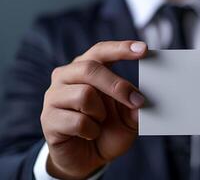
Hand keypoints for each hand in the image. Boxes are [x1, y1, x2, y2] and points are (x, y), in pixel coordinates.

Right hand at [40, 41, 146, 178]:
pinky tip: (89, 135)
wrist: (86, 159)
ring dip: (101, 114)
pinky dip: (91, 131)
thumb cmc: (107, 131)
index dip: (121, 49)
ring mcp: (54, 96)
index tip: (144, 49)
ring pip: (84, 94)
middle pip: (90, 69)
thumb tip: (141, 99)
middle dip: (117, 85)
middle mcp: (66, 77)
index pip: (101, 51)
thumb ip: (134, 107)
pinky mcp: (48, 119)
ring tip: (100, 123)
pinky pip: (77, 121)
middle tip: (137, 101)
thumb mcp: (127, 119)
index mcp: (85, 69)